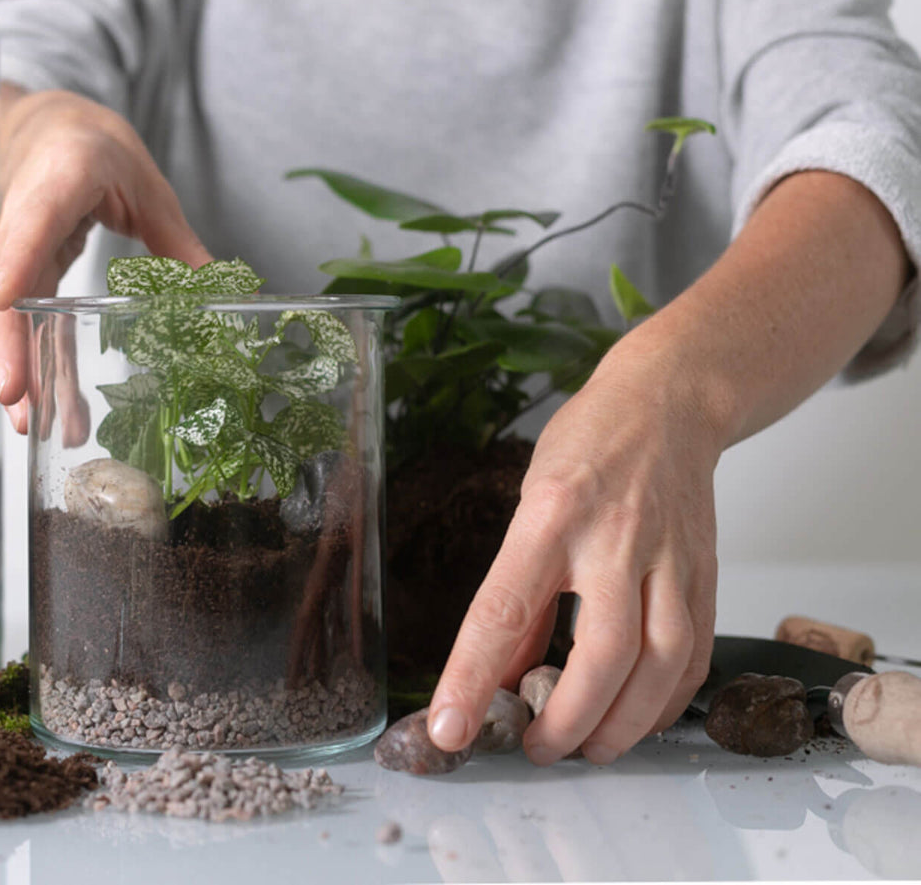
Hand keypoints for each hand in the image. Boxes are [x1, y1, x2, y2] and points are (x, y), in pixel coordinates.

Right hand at [0, 87, 212, 433]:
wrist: (53, 131)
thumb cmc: (98, 151)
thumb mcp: (149, 188)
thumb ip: (179, 244)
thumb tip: (226, 296)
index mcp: (61, 178)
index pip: (33, 218)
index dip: (17, 258)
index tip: (1, 301)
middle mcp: (23, 215)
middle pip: (0, 282)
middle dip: (5, 344)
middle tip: (15, 398)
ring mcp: (13, 246)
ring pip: (1, 311)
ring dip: (15, 366)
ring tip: (30, 423)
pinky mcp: (17, 271)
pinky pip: (18, 320)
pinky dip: (30, 361)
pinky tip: (46, 406)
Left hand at [425, 344, 721, 764]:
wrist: (669, 405)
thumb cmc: (585, 450)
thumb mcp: (529, 504)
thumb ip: (521, 588)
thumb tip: (505, 672)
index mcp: (551, 517)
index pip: (503, 611)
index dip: (472, 678)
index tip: (448, 728)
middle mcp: (614, 539)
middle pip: (602, 652)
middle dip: (568, 719)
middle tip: (537, 750)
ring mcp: (670, 558)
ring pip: (661, 662)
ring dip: (624, 723)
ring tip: (589, 750)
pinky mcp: (706, 573)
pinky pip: (695, 654)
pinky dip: (667, 701)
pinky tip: (640, 720)